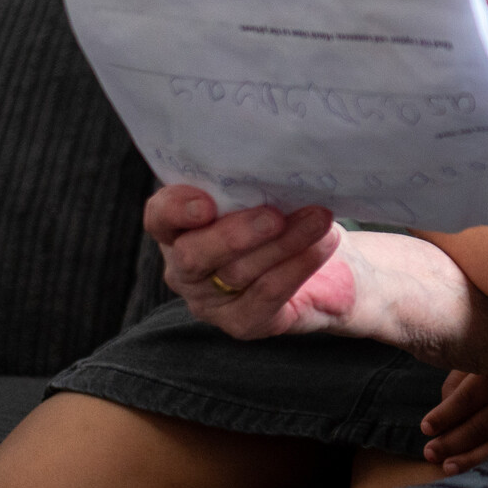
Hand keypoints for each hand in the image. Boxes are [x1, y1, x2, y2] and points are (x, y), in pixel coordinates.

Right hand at [146, 185, 353, 338]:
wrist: (327, 268)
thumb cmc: (285, 218)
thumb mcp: (263, 195)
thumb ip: (251, 186)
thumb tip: (272, 165)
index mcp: (179, 227)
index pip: (160, 217)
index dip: (176, 210)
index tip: (206, 203)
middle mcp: (185, 267)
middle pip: (193, 254)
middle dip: (235, 234)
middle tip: (275, 216)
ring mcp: (209, 300)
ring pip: (238, 273)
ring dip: (284, 242)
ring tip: (319, 219)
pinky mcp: (242, 322)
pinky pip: (267, 295)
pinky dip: (298, 266)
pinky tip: (323, 244)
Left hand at [419, 371, 487, 473]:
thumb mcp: (477, 354)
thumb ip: (458, 382)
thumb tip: (445, 412)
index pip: (470, 396)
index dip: (446, 414)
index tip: (426, 427)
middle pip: (484, 422)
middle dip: (454, 440)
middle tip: (429, 452)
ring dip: (471, 455)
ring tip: (447, 467)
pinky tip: (471, 462)